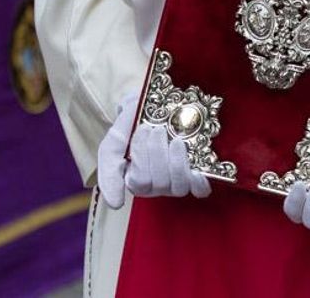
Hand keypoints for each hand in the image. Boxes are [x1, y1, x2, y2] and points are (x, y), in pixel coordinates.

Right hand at [95, 92, 212, 209]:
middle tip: (157, 129)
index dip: (143, 156)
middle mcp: (154, 186)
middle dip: (158, 152)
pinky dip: (199, 183)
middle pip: (159, 183)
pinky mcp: (194, 178)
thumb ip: (109, 171)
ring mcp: (175, 183)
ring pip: (178, 186)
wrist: (153, 106)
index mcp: (133, 181)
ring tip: (175, 139)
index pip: (139, 182)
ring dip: (177, 161)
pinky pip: (199, 191)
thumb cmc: (131, 126)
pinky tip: (198, 170)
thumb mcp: (113, 144)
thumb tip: (115, 204)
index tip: (142, 129)